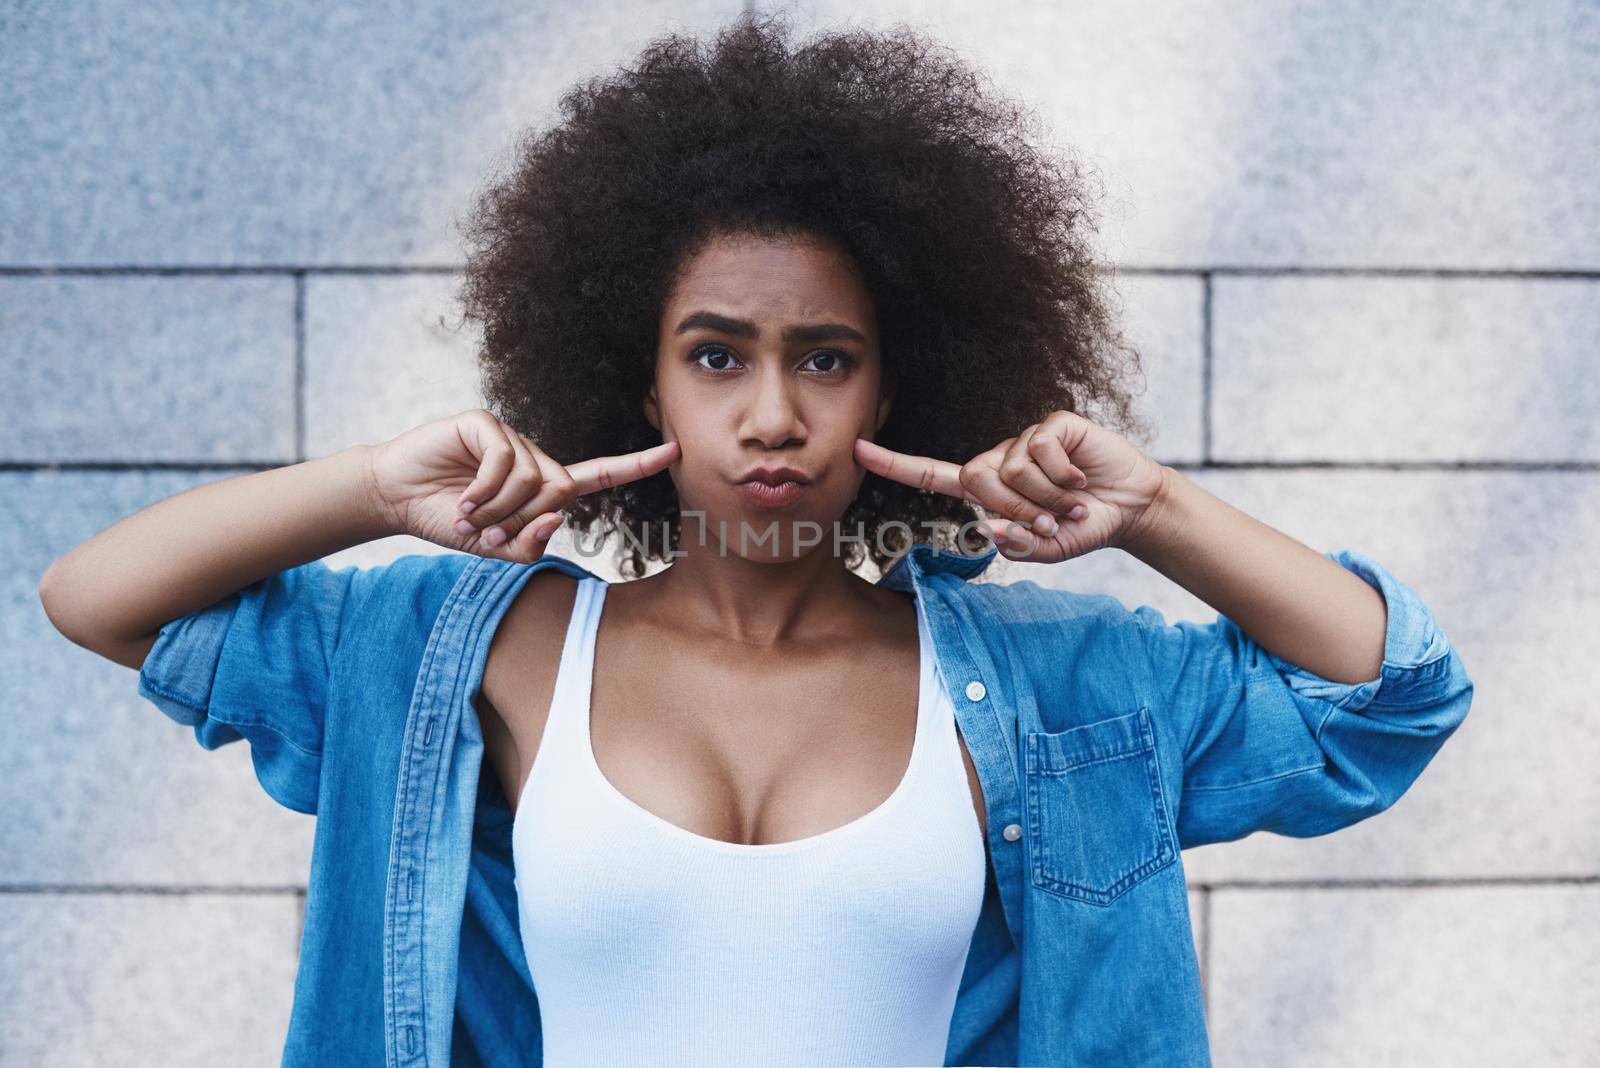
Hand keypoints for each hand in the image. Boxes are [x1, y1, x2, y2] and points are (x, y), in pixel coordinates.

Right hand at [363, 408, 678, 561]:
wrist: (398, 500)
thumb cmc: (449, 522)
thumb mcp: (494, 548)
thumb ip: (529, 545)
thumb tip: (560, 519)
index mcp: (544, 486)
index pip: (599, 474)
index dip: (636, 464)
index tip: (675, 451)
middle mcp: (533, 458)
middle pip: (559, 490)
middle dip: (522, 519)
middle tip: (488, 530)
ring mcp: (510, 438)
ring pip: (532, 478)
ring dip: (499, 508)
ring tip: (471, 514)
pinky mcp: (484, 424)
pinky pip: (504, 458)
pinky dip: (486, 487)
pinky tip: (464, 498)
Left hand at [853, 409, 1170, 564]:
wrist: (1130, 507)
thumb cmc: (1082, 526)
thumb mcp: (1048, 548)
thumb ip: (1019, 545)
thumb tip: (993, 528)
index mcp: (987, 489)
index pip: (931, 474)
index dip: (895, 464)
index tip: (856, 450)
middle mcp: (1000, 459)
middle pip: (976, 479)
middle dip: (1015, 507)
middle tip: (1050, 519)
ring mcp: (1026, 439)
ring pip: (1011, 468)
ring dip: (1047, 497)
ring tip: (1071, 502)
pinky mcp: (1054, 424)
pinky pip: (1042, 450)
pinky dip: (1064, 475)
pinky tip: (1082, 478)